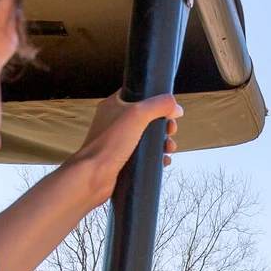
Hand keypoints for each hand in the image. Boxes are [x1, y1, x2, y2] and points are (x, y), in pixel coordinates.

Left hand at [64, 92, 180, 207]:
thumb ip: (158, 105)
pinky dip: (156, 157)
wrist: (94, 175)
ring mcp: (119, 141)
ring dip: (163, 142)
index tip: (169, 110)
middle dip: (164, 124)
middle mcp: (116, 121)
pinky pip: (144, 155)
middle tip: (170, 131)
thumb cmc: (110, 143)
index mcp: (114, 105)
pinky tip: (163, 161)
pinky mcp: (123, 158)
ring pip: (147, 137)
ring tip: (169, 149)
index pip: (138, 95)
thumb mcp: (138, 115)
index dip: (156, 100)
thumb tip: (176, 107)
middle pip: (147, 117)